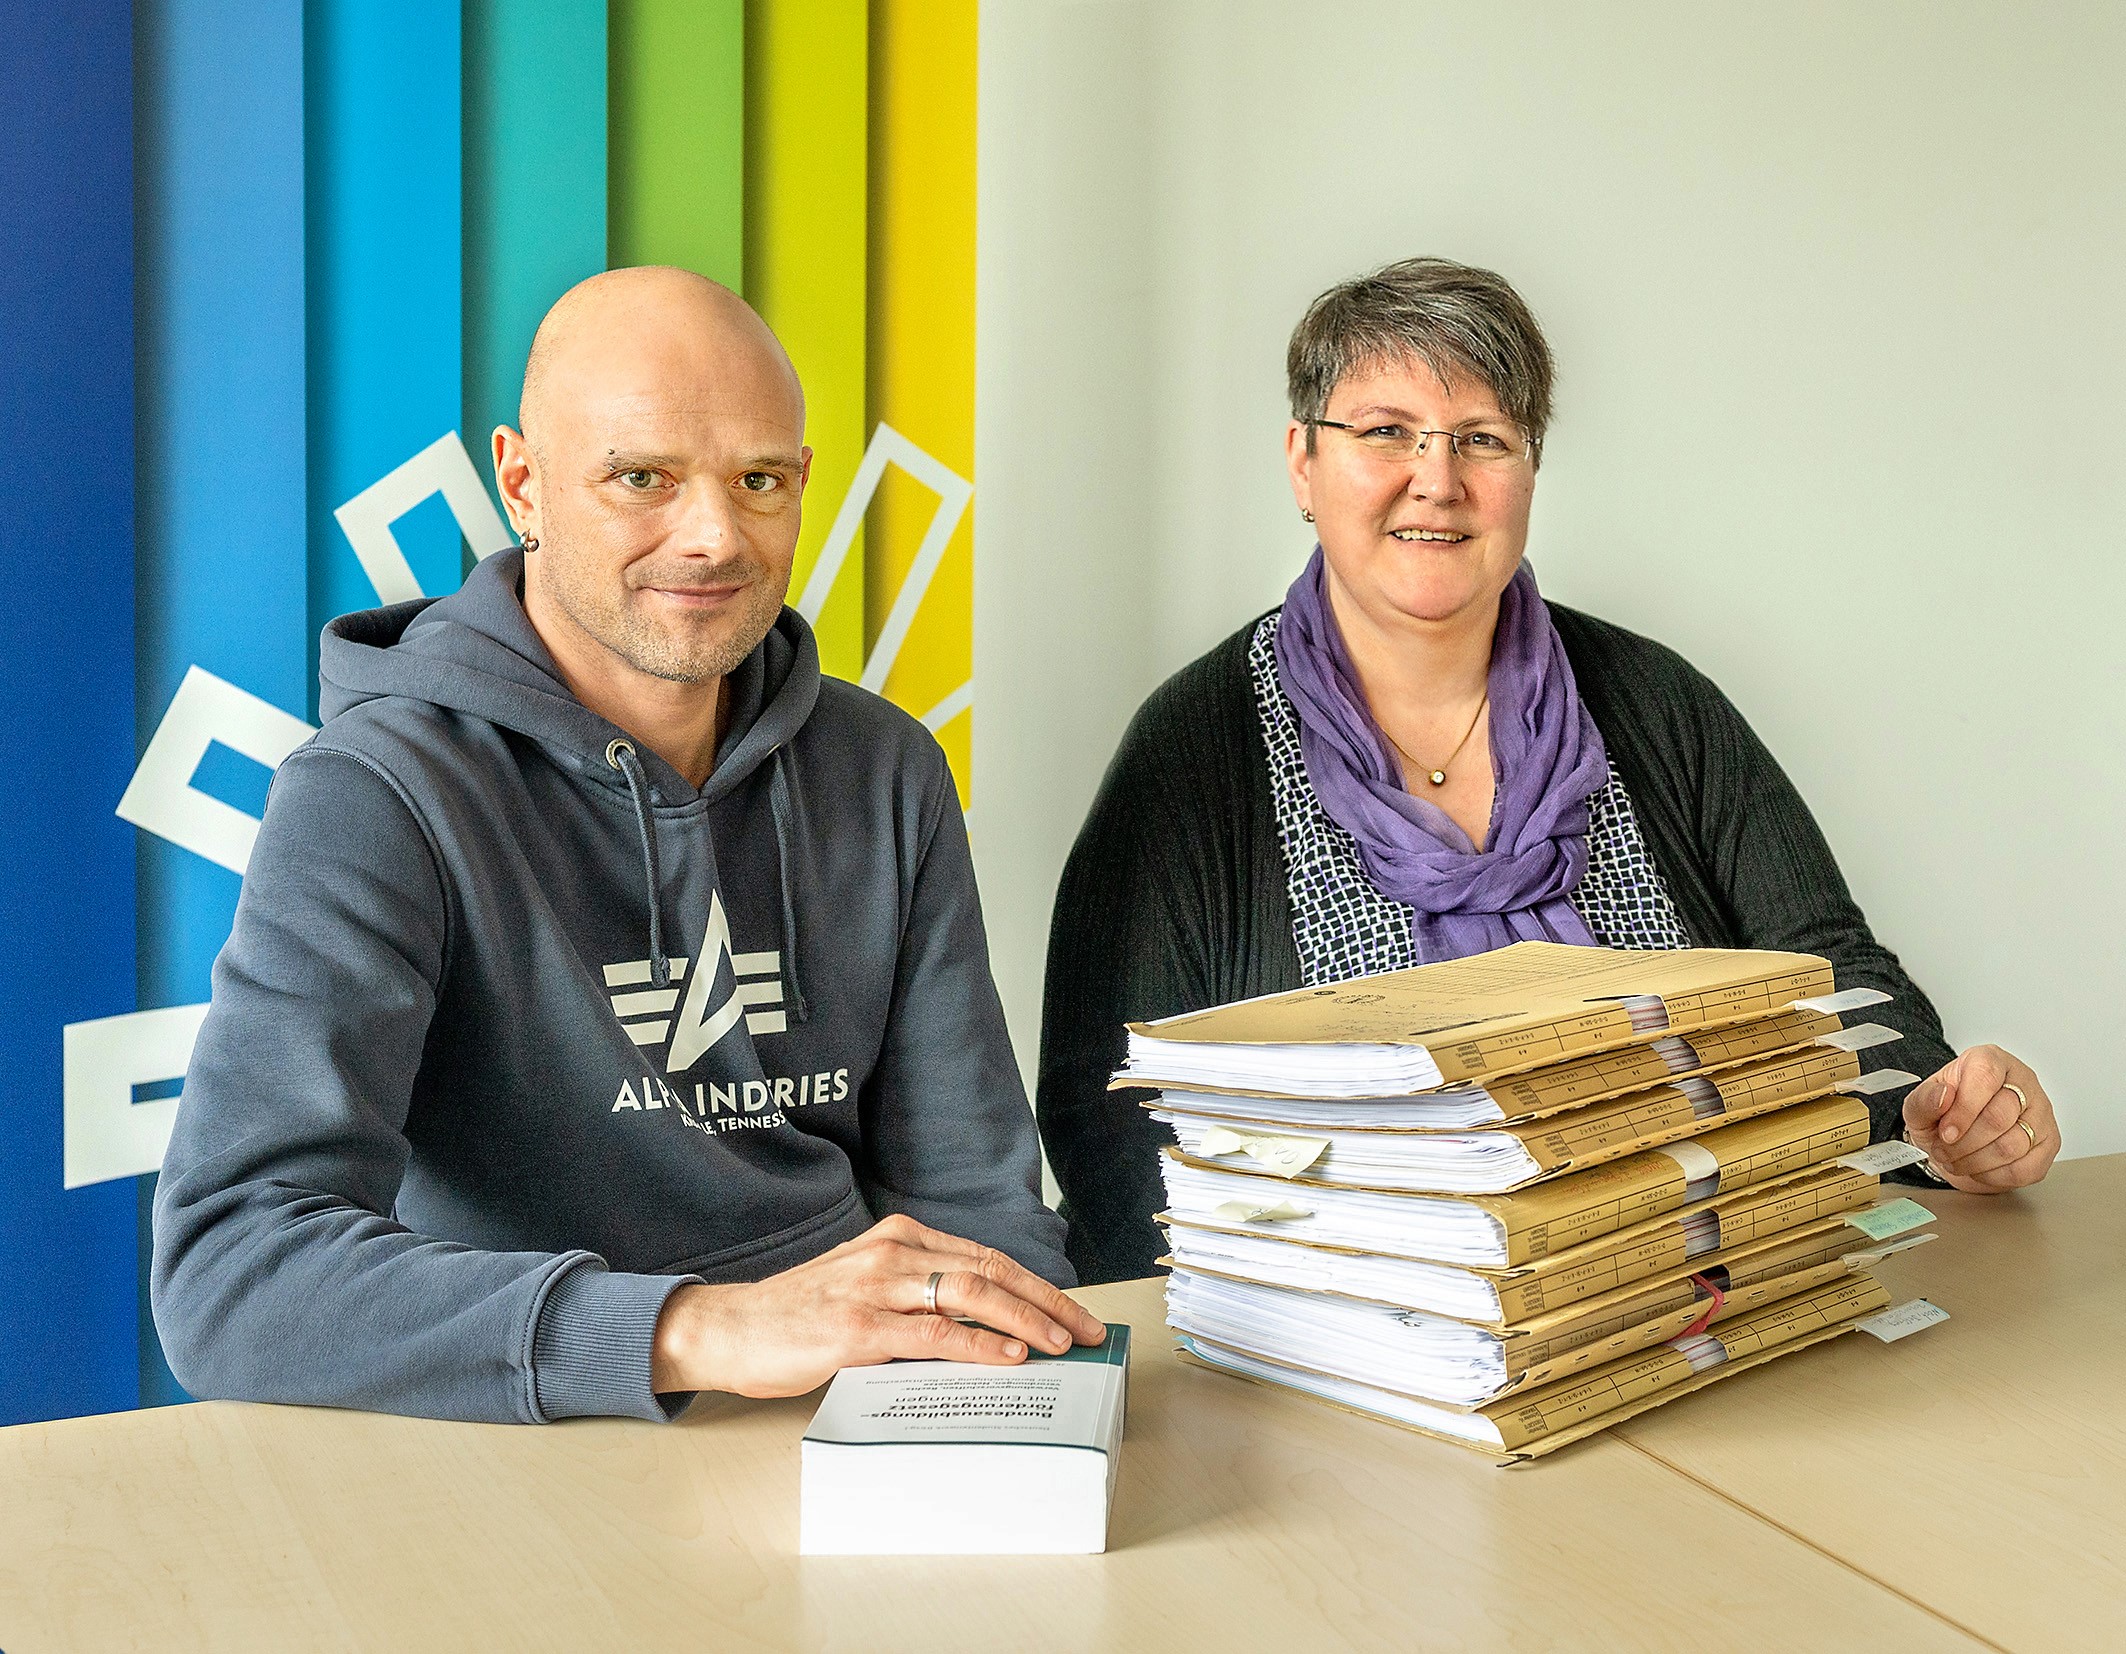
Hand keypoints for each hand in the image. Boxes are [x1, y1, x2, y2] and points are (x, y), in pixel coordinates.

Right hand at [650, 1214, 1107, 1398]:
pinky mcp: (857, 1328)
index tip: (1074, 1312)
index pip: (987, 1256)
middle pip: (991, 1270)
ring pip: (970, 1294)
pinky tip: (1009, 1357)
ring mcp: (875, 1288)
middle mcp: (893, 1252)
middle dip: (1048, 1302)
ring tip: (1062, 1346)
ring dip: (1026, 1321)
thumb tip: (985, 1330)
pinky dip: (979, 1344)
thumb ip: (917, 1298)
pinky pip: (933, 1334)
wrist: (729, 1328)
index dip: (1037, 1285)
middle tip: (1087, 1331)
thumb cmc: (798, 1316)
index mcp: (899, 1237)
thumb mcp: (866, 1289)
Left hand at [1902, 1045, 2059, 1192]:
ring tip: (1957, 1160)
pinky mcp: (2050, 1142)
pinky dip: (1996, 1175)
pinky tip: (1979, 1168)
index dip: (1964, 1110)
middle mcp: (2021, 1081)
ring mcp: (2040, 1112)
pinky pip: (2026, 1168)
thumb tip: (1942, 1096)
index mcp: (1989, 1060)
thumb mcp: (1919, 1105)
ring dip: (1977, 1161)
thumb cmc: (1941, 1115)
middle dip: (1965, 1143)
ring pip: (2013, 1145)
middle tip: (1944, 1151)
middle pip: (1999, 1117)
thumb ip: (1925, 1099)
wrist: (1953, 1137)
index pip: (1985, 1078)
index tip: (1946, 1132)